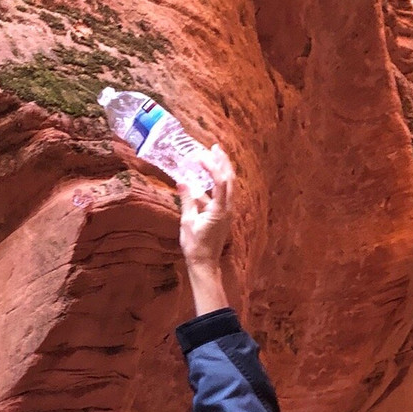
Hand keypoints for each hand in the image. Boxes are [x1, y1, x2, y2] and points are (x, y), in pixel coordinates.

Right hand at [176, 145, 234, 269]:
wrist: (205, 264)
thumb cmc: (195, 246)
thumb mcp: (187, 222)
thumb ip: (187, 201)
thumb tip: (182, 182)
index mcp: (219, 210)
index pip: (220, 181)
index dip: (212, 166)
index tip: (200, 156)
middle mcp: (228, 208)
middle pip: (230, 179)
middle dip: (223, 162)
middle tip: (215, 147)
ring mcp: (228, 211)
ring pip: (229, 185)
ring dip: (222, 170)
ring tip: (214, 156)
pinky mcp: (224, 214)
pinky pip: (224, 193)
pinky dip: (217, 182)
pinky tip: (207, 178)